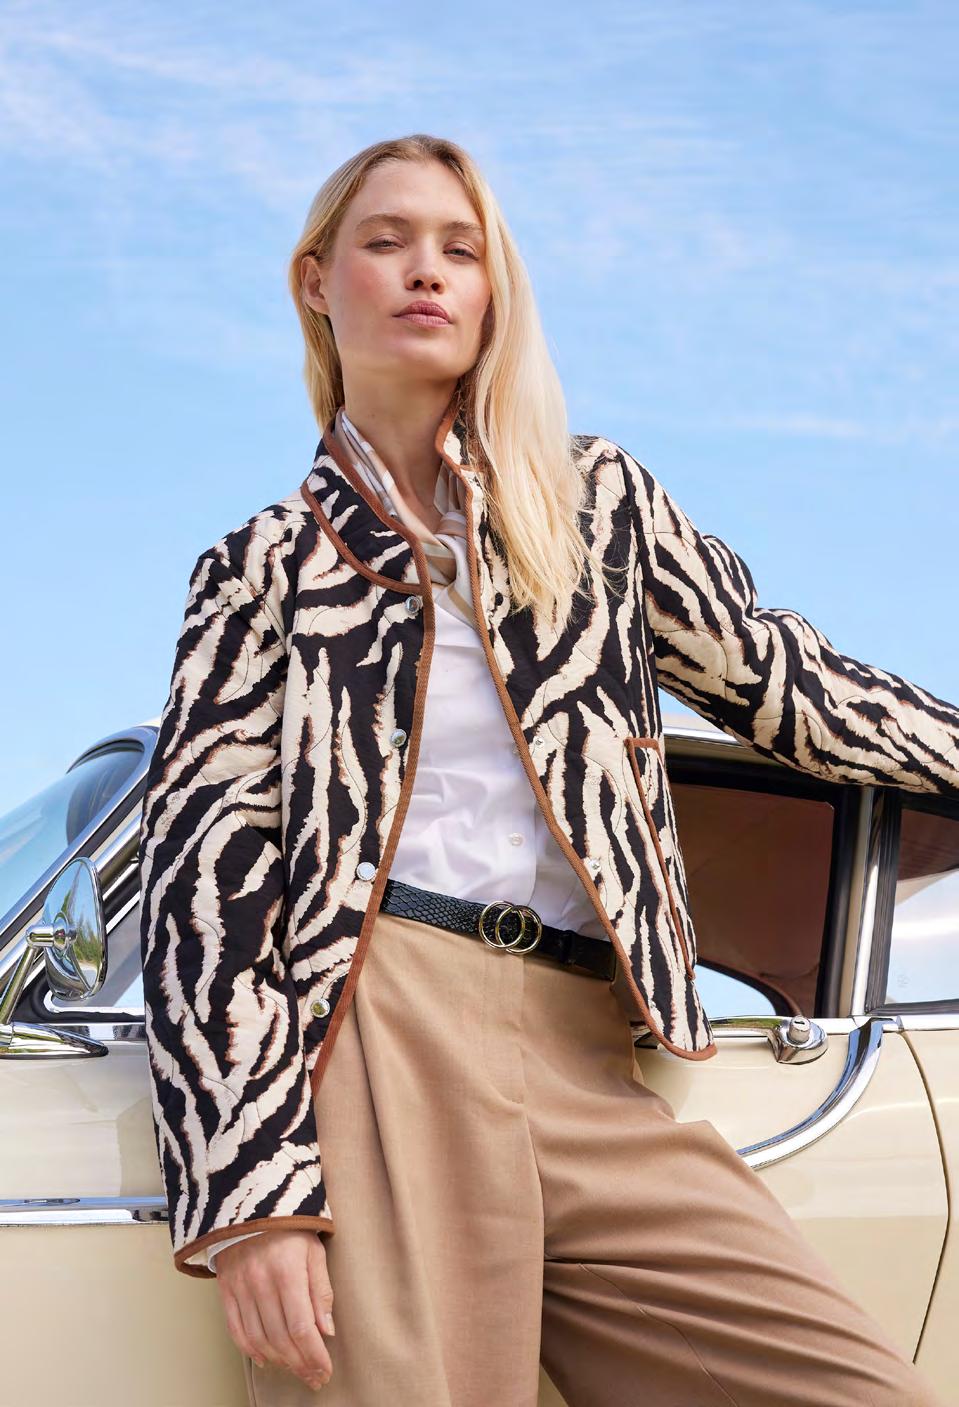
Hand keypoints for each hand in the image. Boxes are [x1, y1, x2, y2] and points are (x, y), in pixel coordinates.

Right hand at [215, 1228, 335, 1389]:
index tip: (325, 1371)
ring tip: (295, 1368)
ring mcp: (240, 1288)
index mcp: (288, 1272)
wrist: (252, 1204)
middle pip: (281, 1338)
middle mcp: (261, 1283)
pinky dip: (250, 1350)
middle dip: (300, 1364)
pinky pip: (236, 1329)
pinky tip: (266, 1358)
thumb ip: (321, 1291)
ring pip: (259, 1339)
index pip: (302, 1327)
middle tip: (313, 1377)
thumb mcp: (314, 1250)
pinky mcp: (226, 1290)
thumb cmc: (288, 1226)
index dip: (314, 1355)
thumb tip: (326, 1331)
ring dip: (279, 1360)